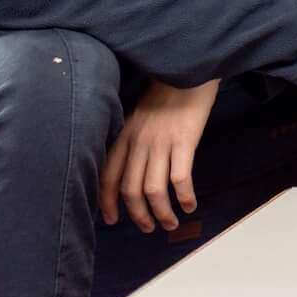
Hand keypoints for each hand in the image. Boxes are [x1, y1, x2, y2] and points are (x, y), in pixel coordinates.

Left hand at [98, 79, 219, 232]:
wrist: (189, 68)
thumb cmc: (167, 92)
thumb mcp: (139, 115)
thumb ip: (132, 139)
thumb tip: (131, 169)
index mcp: (124, 136)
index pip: (107, 176)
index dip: (106, 202)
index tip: (111, 220)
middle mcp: (138, 142)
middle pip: (130, 190)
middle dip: (138, 215)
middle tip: (149, 228)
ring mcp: (161, 142)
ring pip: (153, 190)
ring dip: (162, 213)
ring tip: (171, 224)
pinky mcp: (185, 141)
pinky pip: (180, 178)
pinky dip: (184, 197)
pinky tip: (190, 205)